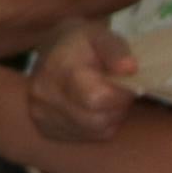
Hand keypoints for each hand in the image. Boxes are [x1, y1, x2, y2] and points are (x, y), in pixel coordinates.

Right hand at [29, 25, 142, 148]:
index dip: (119, 94)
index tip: (125, 82)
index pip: (97, 99)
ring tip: (105, 97)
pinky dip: (97, 125)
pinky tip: (93, 107)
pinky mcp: (45, 128)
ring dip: (108, 117)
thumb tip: (130, 68)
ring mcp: (41, 114)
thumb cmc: (83, 43)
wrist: (53, 50)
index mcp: (57, 70)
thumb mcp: (101, 36)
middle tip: (116, 90)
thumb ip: (116, 50)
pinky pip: (86, 136)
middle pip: (96, 119)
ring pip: (94, 130)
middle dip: (115, 107)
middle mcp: (43, 95)